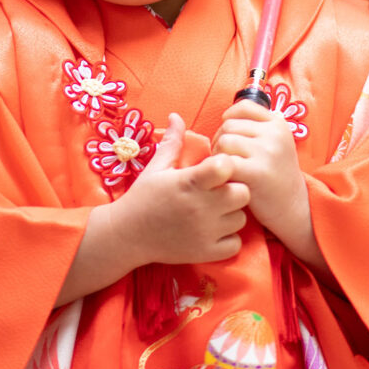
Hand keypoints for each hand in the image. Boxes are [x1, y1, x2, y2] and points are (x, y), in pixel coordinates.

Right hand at [111, 113, 250, 265]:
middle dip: (235, 189)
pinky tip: (215, 231)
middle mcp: (200, 207)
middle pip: (242, 193)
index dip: (227, 165)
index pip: (226, 167)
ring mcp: (204, 232)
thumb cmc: (143, 197)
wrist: (126, 235)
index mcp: (188, 182)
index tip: (217, 168)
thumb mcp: (156, 167)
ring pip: (241, 219)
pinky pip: (235, 244)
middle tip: (221, 191)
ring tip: (215, 212)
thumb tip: (177, 115)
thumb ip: (173, 142)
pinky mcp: (205, 253)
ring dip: (232, 214)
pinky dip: (229, 239)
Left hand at [211, 99, 306, 239]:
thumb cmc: (275, 175)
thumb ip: (255, 127)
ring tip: (228, 170)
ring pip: (224, 141)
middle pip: (229, 125)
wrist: (294, 207)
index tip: (231, 137)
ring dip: (218, 156)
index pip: (243, 107)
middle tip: (227, 159)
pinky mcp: (257, 172)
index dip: (230, 119)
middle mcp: (274, 134)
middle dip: (220, 141)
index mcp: (278, 124)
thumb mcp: (275, 144)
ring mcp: (267, 152)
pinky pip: (225, 162)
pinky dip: (221, 171)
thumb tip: (225, 116)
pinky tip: (228, 180)